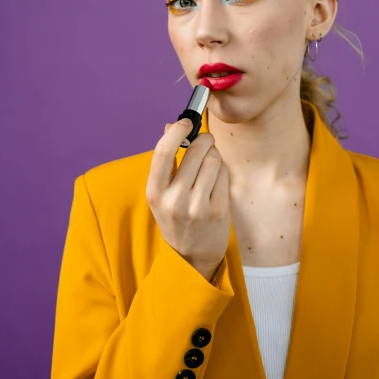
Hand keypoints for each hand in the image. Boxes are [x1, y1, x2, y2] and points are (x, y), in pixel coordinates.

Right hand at [146, 118, 230, 279]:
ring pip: (213, 160)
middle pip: (195, 151)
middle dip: (203, 140)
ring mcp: (197, 206)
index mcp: (155, 192)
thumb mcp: (162, 193)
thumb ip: (166, 161)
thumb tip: (170, 126)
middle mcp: (174, 200)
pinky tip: (216, 179)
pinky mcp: (218, 210)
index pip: (162, 152)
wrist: (192, 257)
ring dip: (214, 155)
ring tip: (209, 164)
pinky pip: (224, 174)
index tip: (186, 122)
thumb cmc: (176, 218)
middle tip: (205, 141)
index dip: (176, 131)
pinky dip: (221, 171)